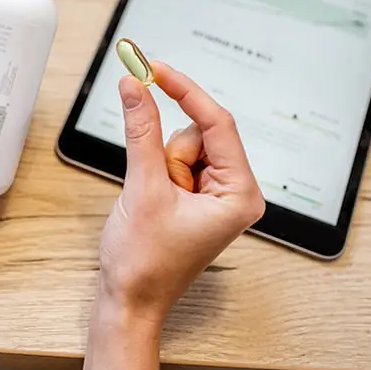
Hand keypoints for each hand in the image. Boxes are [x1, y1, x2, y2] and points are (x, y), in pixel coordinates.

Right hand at [98, 63, 264, 323]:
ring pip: (182, 146)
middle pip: (198, 134)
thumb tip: (135, 86)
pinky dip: (156, 173)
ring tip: (153, 203)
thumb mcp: (142, 187)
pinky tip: (153, 203)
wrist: (129, 302)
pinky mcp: (197, 198)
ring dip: (159, 165)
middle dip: (167, 152)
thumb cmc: (144, 262)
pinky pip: (174, 162)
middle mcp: (236, 192)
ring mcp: (217, 196)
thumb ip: (141, 130)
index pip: (218, 123)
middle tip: (153, 186)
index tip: (153, 68)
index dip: (184, 91)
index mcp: (240, 193)